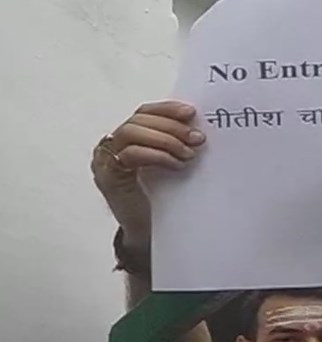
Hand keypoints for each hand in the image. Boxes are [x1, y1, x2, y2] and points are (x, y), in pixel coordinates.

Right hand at [91, 100, 205, 239]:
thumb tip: (196, 128)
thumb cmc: (158, 198)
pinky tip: (176, 164)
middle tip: (196, 137)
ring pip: (132, 133)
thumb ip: (173, 144)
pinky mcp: (108, 177)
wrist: (146, 233)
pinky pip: (131, 155)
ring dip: (166, 140)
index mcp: (127, 138)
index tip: (191, 112)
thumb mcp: (168, 163)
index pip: (144, 112)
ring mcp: (105, 161)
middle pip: (138, 120)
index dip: (166, 109)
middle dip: (171, 126)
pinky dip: (157, 155)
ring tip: (188, 153)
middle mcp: (112, 146)